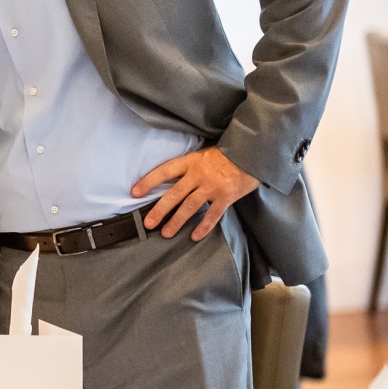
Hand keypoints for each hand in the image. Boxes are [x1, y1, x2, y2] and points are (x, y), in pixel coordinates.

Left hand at [131, 146, 260, 241]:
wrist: (253, 152)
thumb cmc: (228, 154)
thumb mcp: (205, 154)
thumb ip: (191, 166)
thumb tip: (174, 179)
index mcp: (191, 162)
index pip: (164, 171)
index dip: (148, 181)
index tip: (134, 192)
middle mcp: (199, 174)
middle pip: (174, 194)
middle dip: (159, 210)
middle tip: (148, 223)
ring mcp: (212, 186)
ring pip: (190, 206)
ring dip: (177, 221)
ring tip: (166, 233)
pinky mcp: (226, 196)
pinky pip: (212, 215)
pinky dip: (203, 227)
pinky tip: (194, 237)